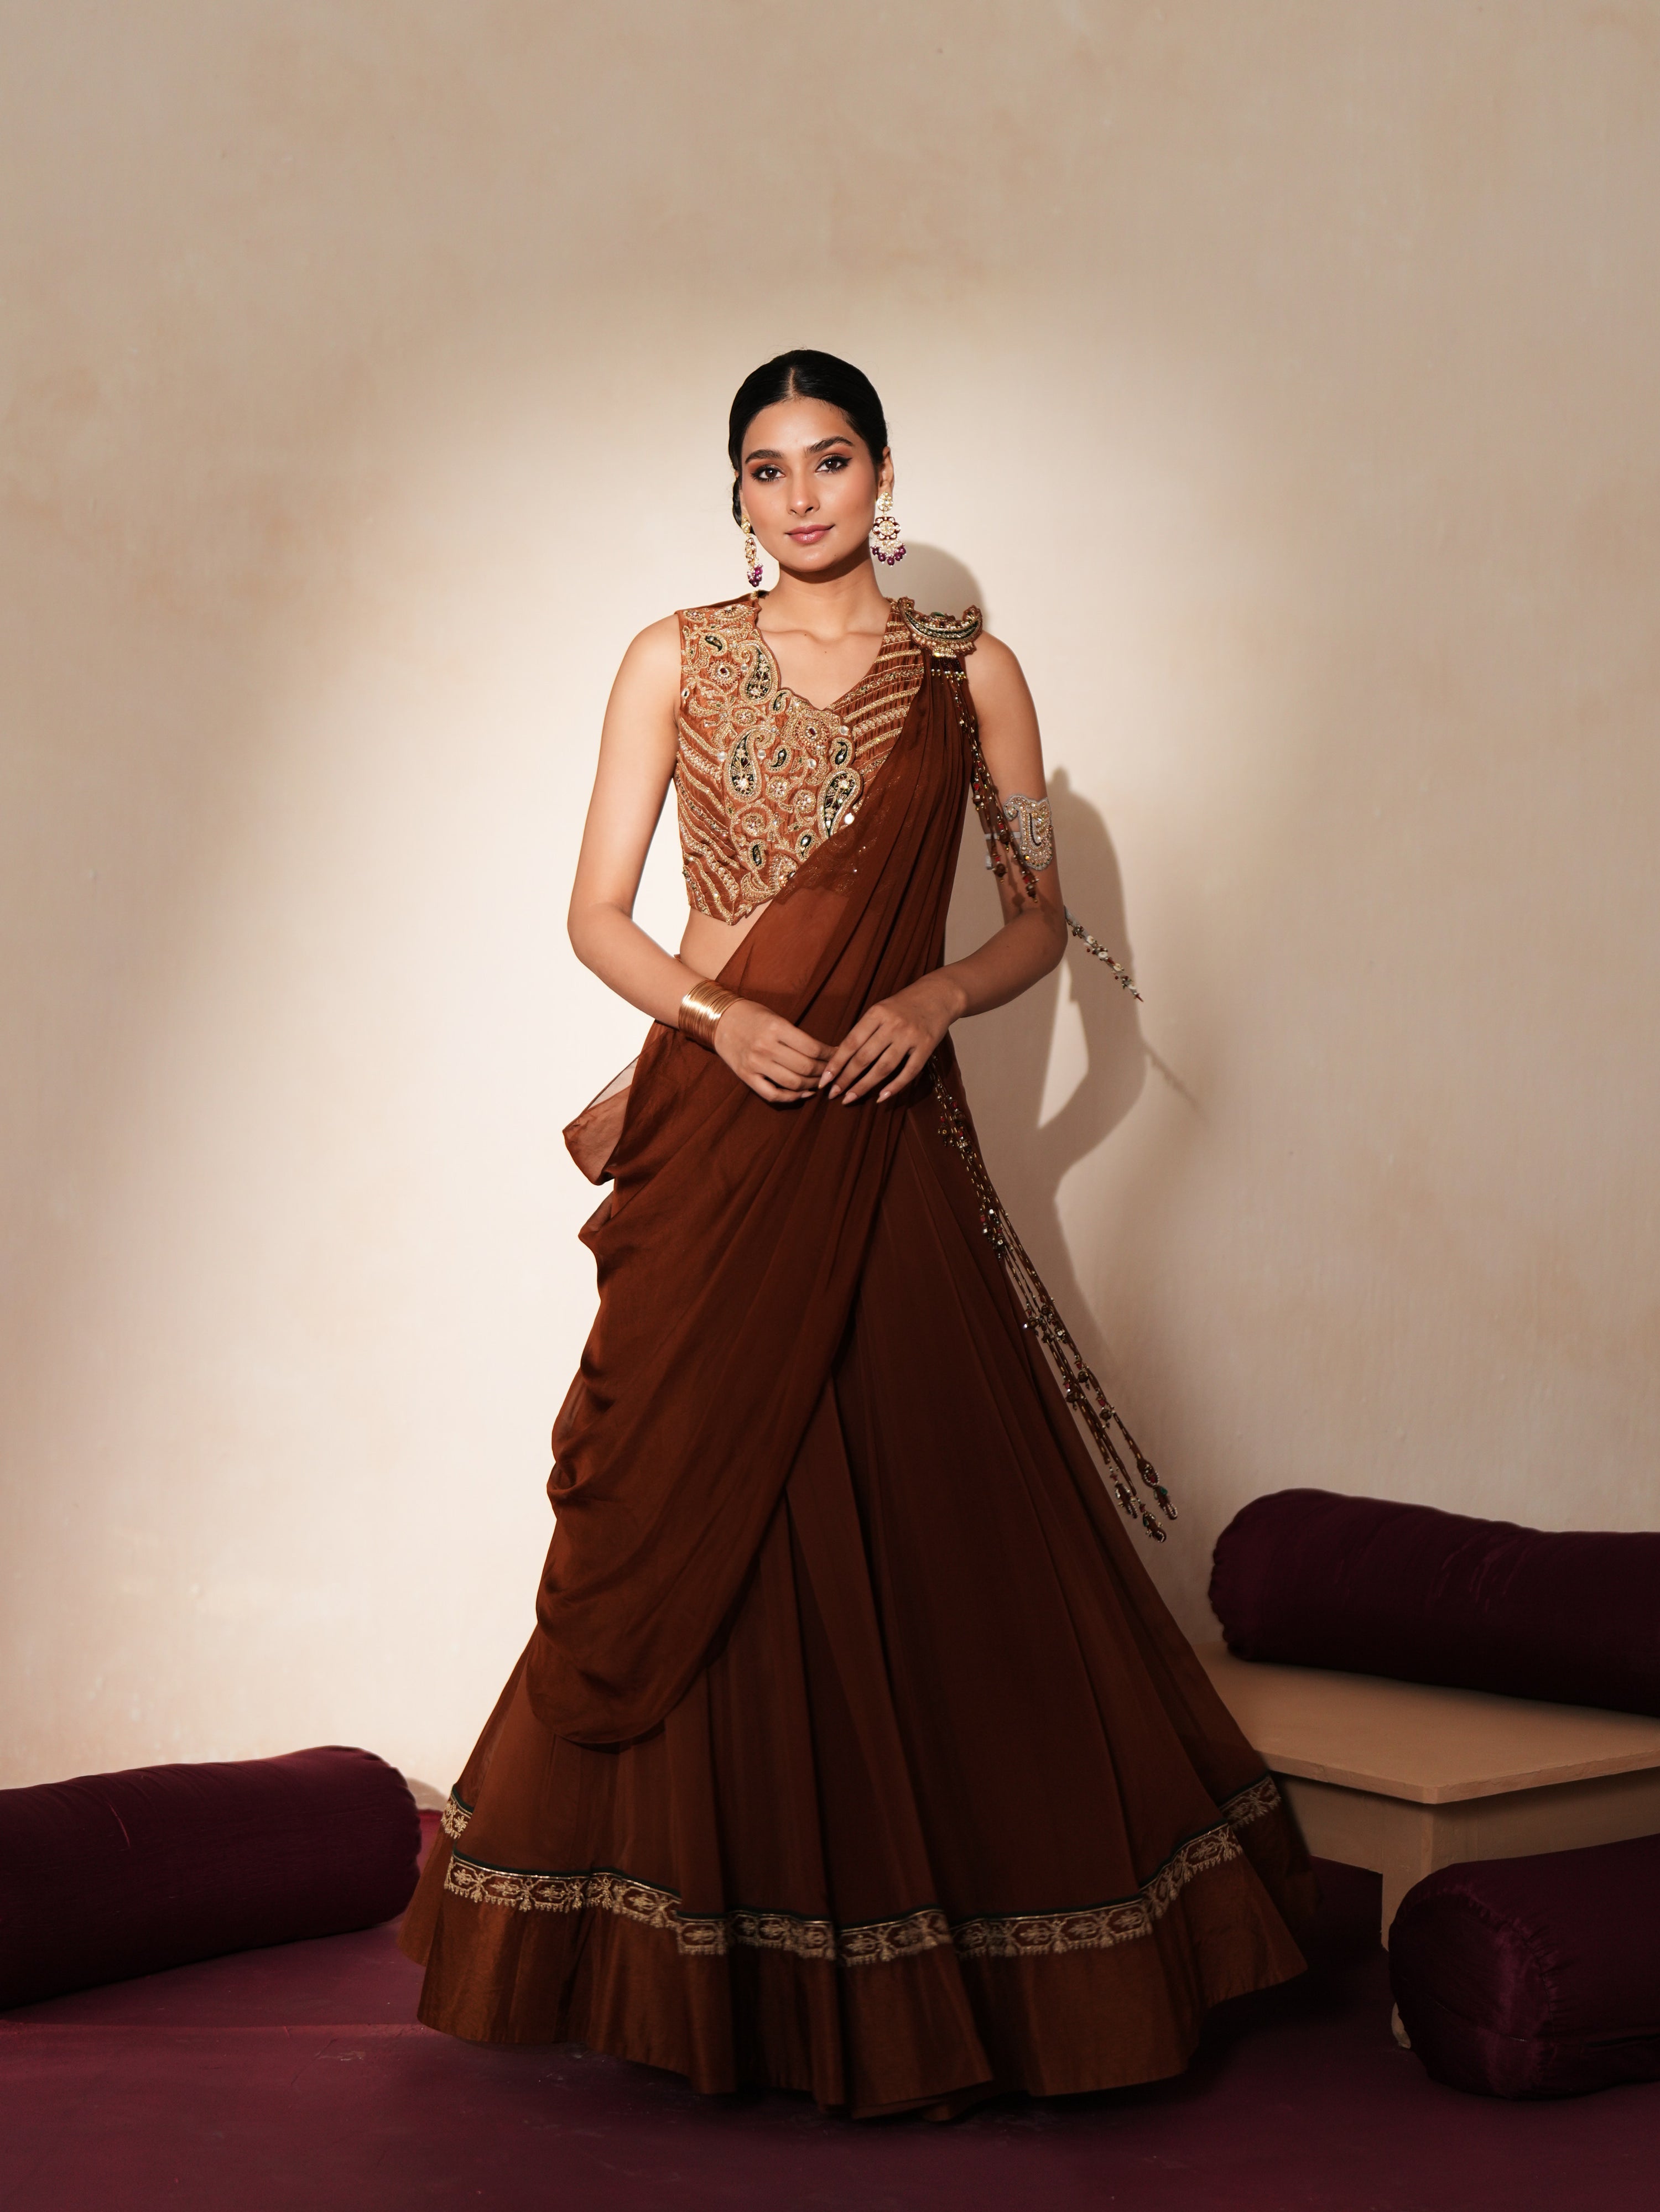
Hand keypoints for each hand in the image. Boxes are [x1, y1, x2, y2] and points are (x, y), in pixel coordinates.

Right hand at [713, 998, 831, 1103]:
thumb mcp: (776, 1017)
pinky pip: (773, 1094)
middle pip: (806, 1067)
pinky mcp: (746, 1076)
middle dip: (824, 1071)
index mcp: (776, 1028)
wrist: (719, 1020)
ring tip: (819, 1082)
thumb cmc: (752, 1015)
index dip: (830, 1055)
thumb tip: (824, 1053)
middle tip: (832, 1070)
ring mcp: (755, 1064)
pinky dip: (791, 1097)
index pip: (813, 1048)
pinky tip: (803, 1093)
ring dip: (812, 1085)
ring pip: (794, 1083)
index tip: (837, 1055)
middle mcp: (766, 1047)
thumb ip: (796, 1036)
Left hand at [821, 974, 963, 1103]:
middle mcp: (893, 1025)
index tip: (824, 1080)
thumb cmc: (903, 1005)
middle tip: (833, 1094)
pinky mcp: (926, 1047)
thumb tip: (840, 1058)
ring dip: (865, 1086)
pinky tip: (880, 1098)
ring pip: (884, 1067)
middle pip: (864, 1057)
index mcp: (877, 1013)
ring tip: (850, 1098)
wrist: (938, 995)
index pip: (851, 1042)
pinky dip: (894, 1087)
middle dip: (846, 1078)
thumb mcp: (880, 1009)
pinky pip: (908, 1072)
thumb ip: (864, 1030)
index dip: (836, 1063)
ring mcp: (910, 1037)